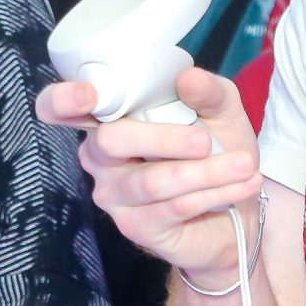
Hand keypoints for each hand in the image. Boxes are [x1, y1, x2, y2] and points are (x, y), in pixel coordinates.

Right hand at [36, 68, 259, 279]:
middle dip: (165, 139)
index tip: (86, 96)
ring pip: (153, 180)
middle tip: (205, 141)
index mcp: (108, 120)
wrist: (235, 213)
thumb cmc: (214, 153)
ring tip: (245, 164)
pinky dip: (214, 192)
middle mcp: (99, 158)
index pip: (60, 108)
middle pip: (111, 141)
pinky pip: (173, 207)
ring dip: (206, 172)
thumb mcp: (220, 113)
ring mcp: (114, 196)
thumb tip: (188, 78)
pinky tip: (244, 183)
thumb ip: (208, 92)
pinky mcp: (136, 227)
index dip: (62, 100)